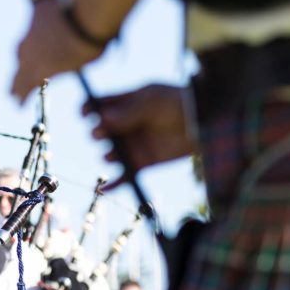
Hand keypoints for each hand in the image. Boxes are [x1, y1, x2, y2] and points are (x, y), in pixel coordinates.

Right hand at [11, 0, 102, 101]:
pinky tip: (45, 31)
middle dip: (16, 81)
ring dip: (23, 56)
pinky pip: (33, 26)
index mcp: (37, 71)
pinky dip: (37, 32)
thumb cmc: (88, 46)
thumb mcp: (76, 66)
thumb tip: (60, 65)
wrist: (88, 14)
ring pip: (22, 47)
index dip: (21, 97)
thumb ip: (62, 68)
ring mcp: (30, 32)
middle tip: (13, 90)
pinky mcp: (36, 13)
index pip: (23, 89)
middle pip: (18, 69)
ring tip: (25, 61)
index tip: (19, 104)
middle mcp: (28, 53)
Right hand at [83, 84, 197, 186]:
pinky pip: (124, 175)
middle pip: (101, 131)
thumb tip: (102, 119)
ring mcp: (133, 144)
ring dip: (107, 154)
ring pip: (109, 153)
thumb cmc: (178, 103)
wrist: (204, 121)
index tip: (85, 114)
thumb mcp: (152, 102)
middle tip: (102, 133)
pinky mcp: (143, 162)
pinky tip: (104, 188)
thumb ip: (128, 111)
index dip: (88, 110)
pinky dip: (114, 183)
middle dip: (97, 132)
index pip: (99, 107)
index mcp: (124, 104)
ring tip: (113, 154)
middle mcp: (125, 125)